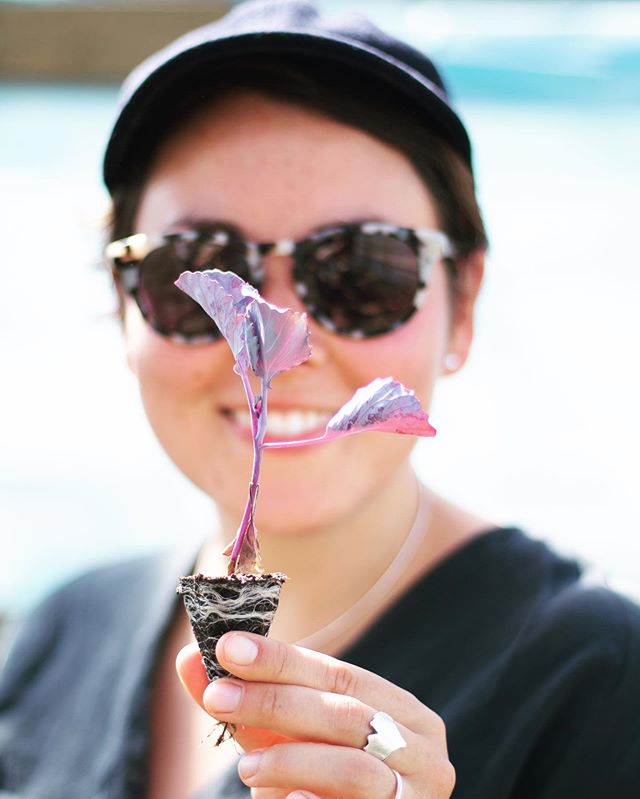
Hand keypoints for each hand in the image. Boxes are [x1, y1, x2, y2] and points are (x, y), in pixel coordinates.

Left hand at [177, 632, 454, 798]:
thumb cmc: (318, 787)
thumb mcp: (281, 740)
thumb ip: (245, 702)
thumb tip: (188, 657)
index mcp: (399, 708)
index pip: (338, 673)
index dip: (282, 660)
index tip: (228, 646)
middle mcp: (421, 744)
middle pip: (344, 712)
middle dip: (274, 699)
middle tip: (217, 693)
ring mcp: (420, 792)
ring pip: (351, 764)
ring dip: (289, 758)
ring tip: (243, 768)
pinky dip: (314, 798)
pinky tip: (283, 798)